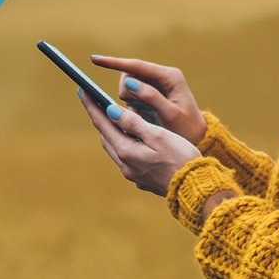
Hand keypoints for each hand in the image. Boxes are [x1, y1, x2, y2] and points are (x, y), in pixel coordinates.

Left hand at [77, 90, 202, 196]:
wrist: (196, 188)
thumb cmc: (181, 159)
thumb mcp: (158, 136)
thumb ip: (133, 123)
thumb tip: (110, 110)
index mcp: (126, 152)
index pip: (103, 124)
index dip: (91, 106)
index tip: (82, 90)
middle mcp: (125, 165)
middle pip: (106, 137)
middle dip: (100, 118)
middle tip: (95, 101)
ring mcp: (134, 174)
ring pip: (116, 148)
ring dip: (112, 132)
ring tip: (111, 117)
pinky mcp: (143, 179)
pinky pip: (127, 158)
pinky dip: (125, 143)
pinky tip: (132, 138)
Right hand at [91, 55, 208, 144]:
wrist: (198, 138)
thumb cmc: (187, 128)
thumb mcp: (171, 115)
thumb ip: (151, 97)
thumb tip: (129, 83)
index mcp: (169, 77)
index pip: (137, 66)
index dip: (114, 63)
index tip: (94, 59)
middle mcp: (161, 77)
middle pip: (129, 75)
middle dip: (127, 92)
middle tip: (138, 109)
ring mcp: (155, 86)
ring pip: (128, 87)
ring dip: (130, 102)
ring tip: (147, 116)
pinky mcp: (150, 95)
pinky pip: (132, 97)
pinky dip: (133, 107)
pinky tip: (147, 117)